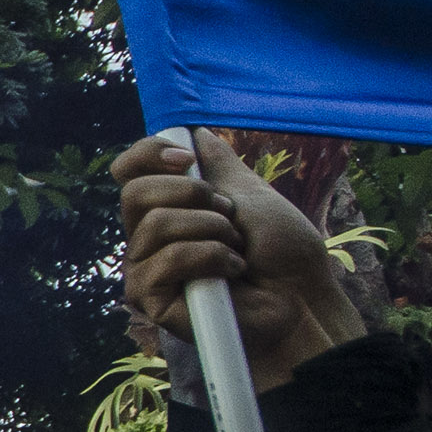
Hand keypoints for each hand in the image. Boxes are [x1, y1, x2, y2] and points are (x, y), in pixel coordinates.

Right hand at [116, 131, 365, 396]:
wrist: (302, 299)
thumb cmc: (284, 254)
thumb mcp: (252, 195)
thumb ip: (220, 166)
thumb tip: (197, 133)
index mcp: (168, 209)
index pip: (129, 171)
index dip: (147, 154)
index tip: (186, 157)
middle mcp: (149, 238)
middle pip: (134, 193)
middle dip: (191, 194)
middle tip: (228, 215)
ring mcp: (147, 269)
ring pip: (156, 225)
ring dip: (212, 230)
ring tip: (237, 250)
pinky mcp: (151, 299)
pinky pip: (166, 260)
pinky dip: (209, 258)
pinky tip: (231, 272)